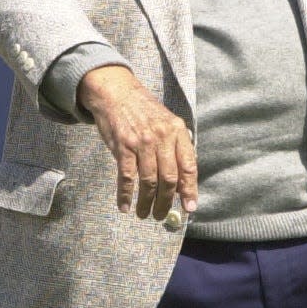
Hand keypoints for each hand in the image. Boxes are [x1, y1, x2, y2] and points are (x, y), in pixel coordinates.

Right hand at [78, 66, 197, 220]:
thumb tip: (181, 184)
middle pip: (169, 178)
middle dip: (165, 202)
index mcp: (177, 132)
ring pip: (149, 181)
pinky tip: (125, 206)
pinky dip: (125, 195)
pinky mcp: (123, 146)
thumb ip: (175, 149)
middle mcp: (162, 137)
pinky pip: (126, 177)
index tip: (190, 207)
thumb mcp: (166, 123)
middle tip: (160, 215)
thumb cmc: (143, 112)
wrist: (117, 92)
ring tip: (144, 213)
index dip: (190, 190)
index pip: (189, 166)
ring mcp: (142, 141)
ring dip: (146, 202)